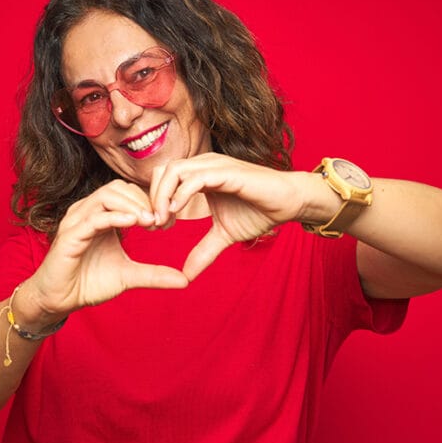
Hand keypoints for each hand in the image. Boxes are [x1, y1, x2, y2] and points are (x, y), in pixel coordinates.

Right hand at [27, 180, 188, 315]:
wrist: (59, 300)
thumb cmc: (89, 283)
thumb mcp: (129, 276)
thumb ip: (154, 274)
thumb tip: (185, 280)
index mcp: (102, 215)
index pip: (128, 192)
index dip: (150, 202)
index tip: (168, 220)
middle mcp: (88, 212)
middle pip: (119, 188)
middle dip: (144, 201)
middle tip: (161, 221)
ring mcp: (77, 221)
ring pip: (106, 196)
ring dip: (132, 205)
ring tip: (150, 221)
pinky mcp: (70, 235)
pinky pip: (94, 217)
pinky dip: (114, 217)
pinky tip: (133, 223)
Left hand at [148, 153, 304, 278]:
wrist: (289, 203)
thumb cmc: (259, 212)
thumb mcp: (224, 235)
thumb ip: (203, 251)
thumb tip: (186, 276)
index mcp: (200, 176)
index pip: (163, 179)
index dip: (154, 201)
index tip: (155, 227)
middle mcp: (204, 166)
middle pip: (162, 172)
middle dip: (152, 198)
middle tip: (155, 225)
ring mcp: (214, 166)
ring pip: (174, 171)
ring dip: (163, 196)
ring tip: (164, 220)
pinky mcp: (227, 172)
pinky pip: (195, 178)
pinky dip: (181, 194)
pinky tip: (177, 212)